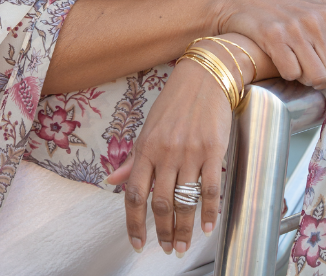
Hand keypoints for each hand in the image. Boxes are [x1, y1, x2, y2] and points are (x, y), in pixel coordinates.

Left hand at [105, 56, 231, 257]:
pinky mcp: (213, 150)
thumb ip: (133, 158)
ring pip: (185, 200)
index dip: (134, 223)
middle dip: (163, 231)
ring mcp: (190, 152)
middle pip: (160, 203)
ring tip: (183, 245)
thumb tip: (112, 181)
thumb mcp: (148, 128)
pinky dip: (209, 212)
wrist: (204, 77)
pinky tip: (206, 226)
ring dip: (183, 229)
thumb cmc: (174, 102)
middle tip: (168, 248)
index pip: (134, 194)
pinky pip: (211, 189)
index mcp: (146, 147)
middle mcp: (166, 152)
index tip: (137, 243)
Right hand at [216, 0, 325, 88]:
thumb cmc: (280, 10)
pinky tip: (279, 60)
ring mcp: (295, 27)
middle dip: (320, 81)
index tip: (322, 73)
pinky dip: (286, 73)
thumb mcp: (313, 12)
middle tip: (305, 73)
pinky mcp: (273, 35)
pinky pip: (292, 73)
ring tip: (294, 67)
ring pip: (315, 77)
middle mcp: (316, 19)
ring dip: (304, 79)